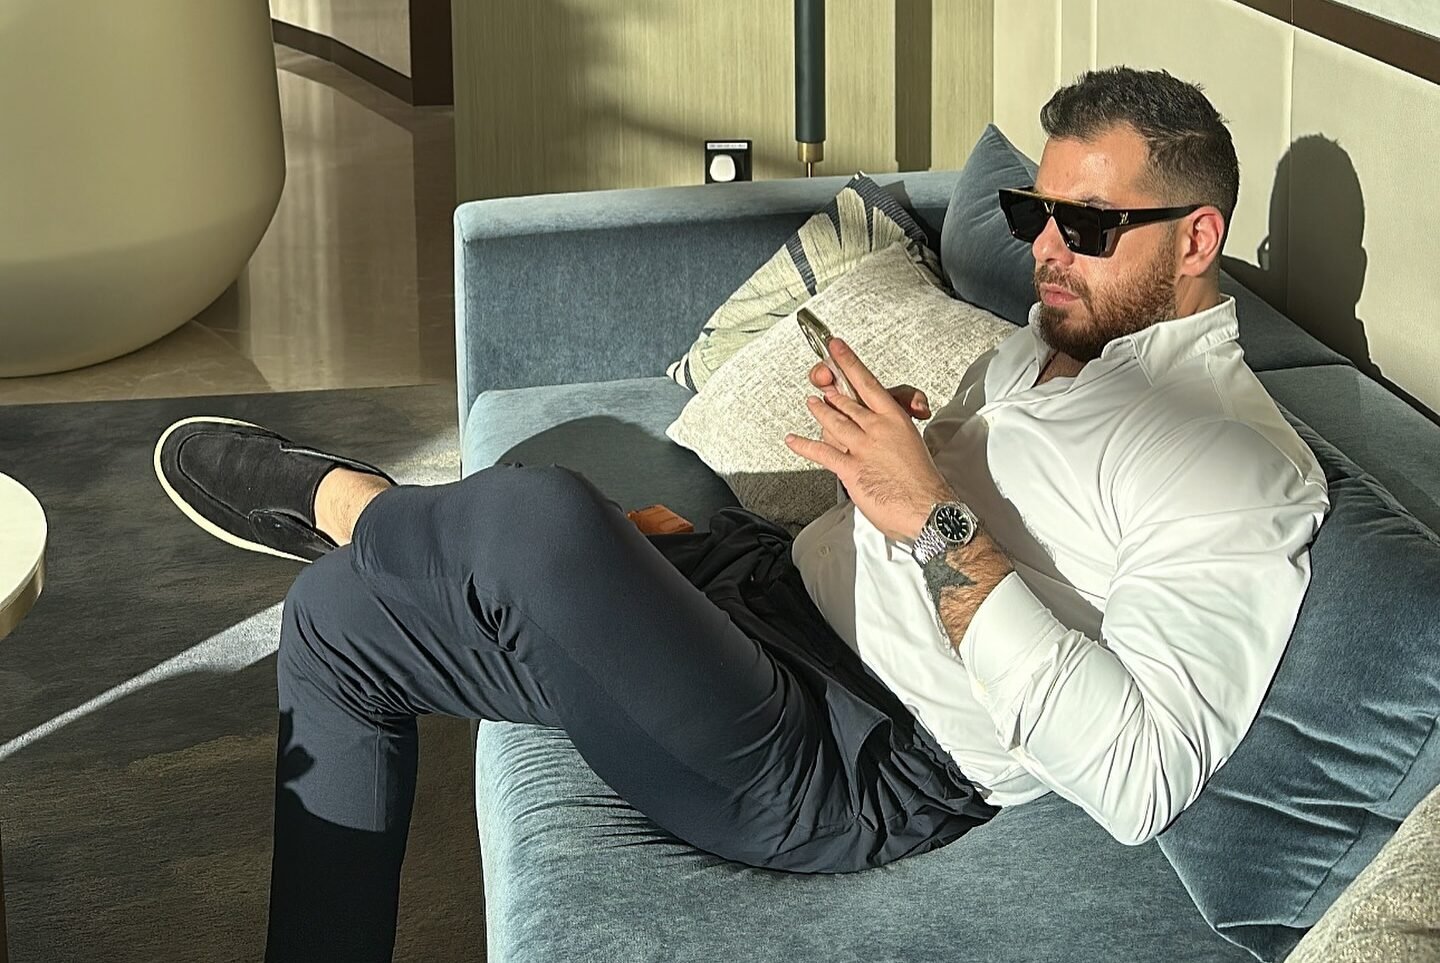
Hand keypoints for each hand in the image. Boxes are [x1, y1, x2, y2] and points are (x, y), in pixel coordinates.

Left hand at [787, 338, 954, 540]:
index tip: (836, 348)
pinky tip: (793, 440)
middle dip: (829, 390)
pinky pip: (821, 452)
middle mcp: (877, 427)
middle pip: (846, 401)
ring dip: (818, 411)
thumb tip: (882, 424)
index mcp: (895, 418)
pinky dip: (803, 445)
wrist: (929, 508)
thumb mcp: (912, 443)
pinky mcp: (851, 467)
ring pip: (833, 421)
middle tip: (820, 377)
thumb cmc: (923, 481)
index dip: (848, 362)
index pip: (868, 383)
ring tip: (811, 402)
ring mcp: (862, 446)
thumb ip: (893, 428)